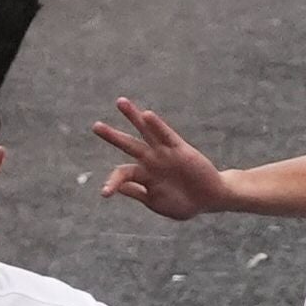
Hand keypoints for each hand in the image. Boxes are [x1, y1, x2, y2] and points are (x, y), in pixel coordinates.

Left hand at [92, 98, 229, 219]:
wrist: (210, 200)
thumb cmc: (183, 203)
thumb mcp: (156, 202)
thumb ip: (137, 193)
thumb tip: (117, 188)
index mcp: (143, 175)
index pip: (122, 174)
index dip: (112, 182)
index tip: (105, 194)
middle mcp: (151, 161)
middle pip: (128, 144)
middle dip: (112, 136)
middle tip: (95, 126)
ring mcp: (165, 153)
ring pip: (146, 132)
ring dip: (133, 117)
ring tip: (120, 102)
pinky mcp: (181, 149)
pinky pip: (167, 135)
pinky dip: (157, 125)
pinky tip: (146, 115)